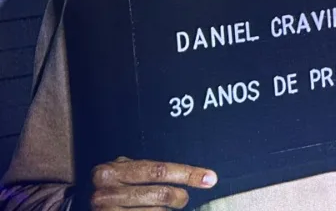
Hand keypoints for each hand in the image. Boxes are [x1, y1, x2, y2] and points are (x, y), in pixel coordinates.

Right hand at [90, 157, 215, 209]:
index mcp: (110, 171)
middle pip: (160, 195)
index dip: (187, 174)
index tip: (210, 178)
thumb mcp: (126, 171)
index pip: (158, 171)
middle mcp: (105, 193)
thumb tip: (201, 177)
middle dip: (180, 197)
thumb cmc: (115, 185)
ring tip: (166, 208)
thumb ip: (151, 171)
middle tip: (183, 198)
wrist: (83, 205)